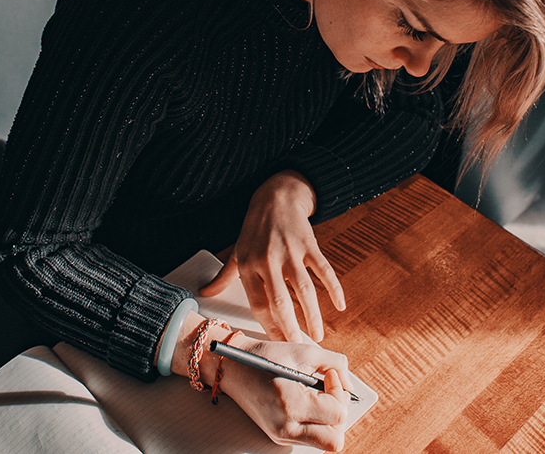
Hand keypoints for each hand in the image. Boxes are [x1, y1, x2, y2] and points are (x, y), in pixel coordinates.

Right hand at [159, 311, 351, 450]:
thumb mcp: (303, 351)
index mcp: (291, 405)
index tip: (328, 374)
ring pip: (325, 442)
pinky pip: (311, 437)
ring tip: (317, 396)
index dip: (339, 391)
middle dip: (338, 413)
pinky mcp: (279, 435)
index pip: (337, 414)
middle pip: (335, 440)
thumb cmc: (265, 356)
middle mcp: (286, 427)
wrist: (233, 366)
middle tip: (328, 390)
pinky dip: (316, 422)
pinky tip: (307, 401)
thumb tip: (349, 384)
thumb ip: (335, 363)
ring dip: (328, 420)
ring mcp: (282, 435)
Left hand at [199, 170, 345, 342]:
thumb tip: (205, 294)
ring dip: (313, 315)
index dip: (268, 327)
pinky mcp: (309, 244)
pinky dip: (333, 288)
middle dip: (290, 328)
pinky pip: (323, 269)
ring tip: (318, 335)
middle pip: (280, 302)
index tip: (277, 345)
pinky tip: (340, 305)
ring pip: (304, 289)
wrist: (276, 196)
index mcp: (249, 266)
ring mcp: (290, 252)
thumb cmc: (254, 228)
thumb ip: (223, 276)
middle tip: (298, 348)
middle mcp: (268, 260)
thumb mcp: (237, 251)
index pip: (258, 304)